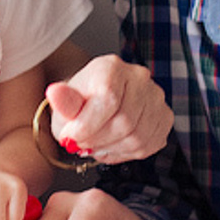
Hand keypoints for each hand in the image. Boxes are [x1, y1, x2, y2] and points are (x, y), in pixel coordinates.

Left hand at [47, 56, 172, 163]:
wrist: (93, 106)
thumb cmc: (79, 104)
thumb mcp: (64, 105)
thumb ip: (64, 102)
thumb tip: (55, 93)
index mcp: (111, 67)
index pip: (108, 99)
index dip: (88, 125)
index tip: (71, 136)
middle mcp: (139, 77)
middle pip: (125, 121)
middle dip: (97, 140)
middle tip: (82, 143)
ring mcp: (155, 98)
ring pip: (137, 138)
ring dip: (110, 149)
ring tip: (96, 144)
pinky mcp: (164, 118)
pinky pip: (148, 145)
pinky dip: (125, 153)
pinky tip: (112, 145)